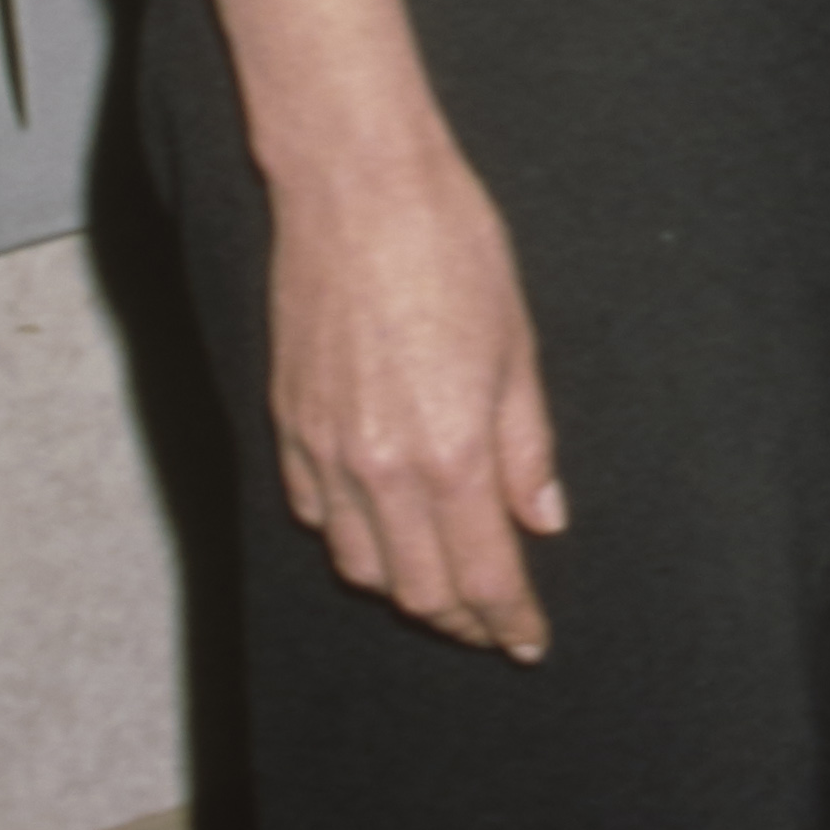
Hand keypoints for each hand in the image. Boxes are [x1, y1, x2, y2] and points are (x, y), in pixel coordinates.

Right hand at [263, 131, 568, 657]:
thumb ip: (528, 447)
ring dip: (405, 588)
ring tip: (444, 583)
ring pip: (360, 566)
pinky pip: (315, 515)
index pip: (483, 575)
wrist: (356, 188)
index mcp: (451, 452)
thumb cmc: (451, 249)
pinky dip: (352, 539)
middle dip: (463, 618)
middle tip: (496, 621)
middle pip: (419, 589)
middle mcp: (380, 468)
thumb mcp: (517, 347)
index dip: (509, 621)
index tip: (528, 641)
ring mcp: (323, 450)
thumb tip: (543, 520)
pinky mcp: (285, 424)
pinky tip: (382, 527)